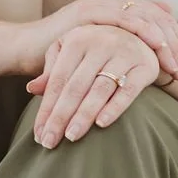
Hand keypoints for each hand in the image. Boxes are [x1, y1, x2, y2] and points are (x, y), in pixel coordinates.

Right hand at [15, 0, 177, 81]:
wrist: (31, 49)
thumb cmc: (70, 54)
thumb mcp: (105, 45)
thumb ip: (132, 35)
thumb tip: (166, 16)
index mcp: (120, 4)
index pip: (159, 19)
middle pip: (158, 17)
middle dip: (177, 43)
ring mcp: (102, 1)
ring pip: (146, 17)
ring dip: (165, 42)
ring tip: (176, 65)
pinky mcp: (90, 10)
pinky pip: (124, 18)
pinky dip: (143, 31)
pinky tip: (156, 47)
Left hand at [28, 24, 160, 146]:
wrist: (141, 35)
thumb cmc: (96, 47)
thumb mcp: (71, 49)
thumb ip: (53, 69)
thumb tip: (32, 88)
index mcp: (78, 38)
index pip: (58, 79)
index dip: (47, 107)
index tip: (38, 134)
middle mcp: (100, 42)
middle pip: (76, 86)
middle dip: (60, 116)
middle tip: (50, 142)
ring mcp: (124, 52)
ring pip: (100, 89)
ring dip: (84, 115)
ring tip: (71, 137)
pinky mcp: (145, 65)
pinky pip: (128, 90)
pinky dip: (115, 107)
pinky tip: (101, 124)